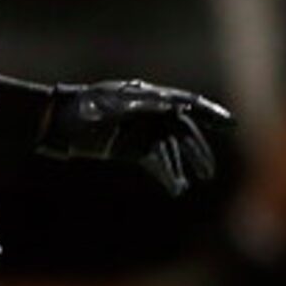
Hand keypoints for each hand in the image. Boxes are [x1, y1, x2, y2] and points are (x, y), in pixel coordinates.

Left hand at [38, 80, 235, 195]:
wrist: (54, 121)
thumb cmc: (81, 107)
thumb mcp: (111, 104)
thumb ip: (144, 105)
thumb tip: (177, 106)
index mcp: (149, 96)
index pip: (187, 103)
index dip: (211, 113)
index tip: (231, 125)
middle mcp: (151, 113)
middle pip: (183, 132)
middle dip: (197, 152)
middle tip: (209, 173)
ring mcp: (142, 131)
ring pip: (171, 150)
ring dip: (181, 168)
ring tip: (188, 186)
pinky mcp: (131, 148)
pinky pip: (156, 162)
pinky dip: (166, 174)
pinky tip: (175, 189)